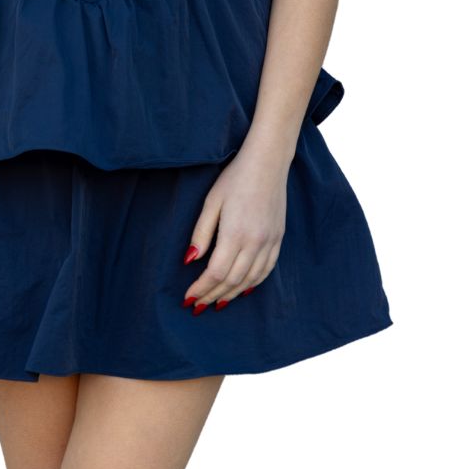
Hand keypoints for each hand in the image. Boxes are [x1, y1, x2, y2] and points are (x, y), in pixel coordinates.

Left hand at [180, 142, 289, 312]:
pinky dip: (253, 284)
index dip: (201, 289)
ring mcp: (270, 242)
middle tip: (198, 306)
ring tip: (217, 302)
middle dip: (213, 296)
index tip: (189, 298)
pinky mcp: (278, 239)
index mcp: (235, 234)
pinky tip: (243, 289)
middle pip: (232, 281)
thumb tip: (190, 261)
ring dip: (232, 294)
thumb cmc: (235, 178)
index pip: (215, 273)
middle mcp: (255, 243)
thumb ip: (201, 233)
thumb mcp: (212, 202)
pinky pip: (266, 270)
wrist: (268, 163)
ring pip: (250, 280)